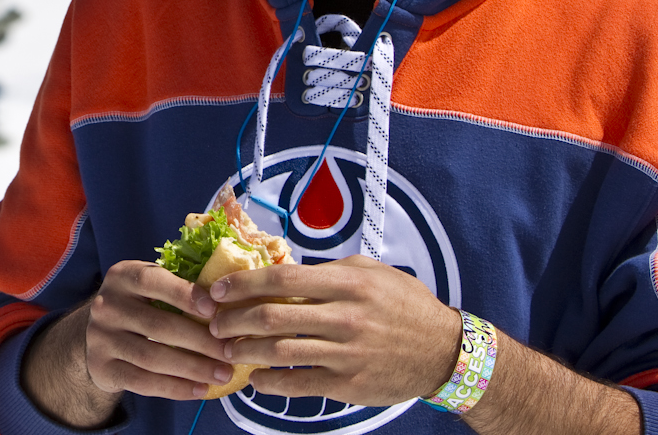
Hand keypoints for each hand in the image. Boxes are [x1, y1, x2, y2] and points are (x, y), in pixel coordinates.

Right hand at [84, 259, 235, 398]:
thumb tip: (229, 299)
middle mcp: (106, 305)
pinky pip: (143, 383)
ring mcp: (100, 338)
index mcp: (122, 276)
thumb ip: (179, 286)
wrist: (100, 336)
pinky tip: (200, 389)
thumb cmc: (140, 306)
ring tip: (222, 374)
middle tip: (230, 351)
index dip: (184, 294)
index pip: (153, 281)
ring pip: (152, 357)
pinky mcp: (102, 368)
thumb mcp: (150, 286)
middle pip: (158, 325)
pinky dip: (175, 388)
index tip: (214, 309)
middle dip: (200, 341)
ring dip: (193, 368)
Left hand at [208, 255, 460, 405]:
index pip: (281, 279)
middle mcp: (345, 317)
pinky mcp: (349, 385)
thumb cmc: (405, 305)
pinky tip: (256, 379)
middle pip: (272, 316)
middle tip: (213, 323)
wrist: (444, 351)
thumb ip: (329, 271)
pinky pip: (299, 384)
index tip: (218, 290)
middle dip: (233, 320)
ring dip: (245, 351)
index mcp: (347, 283)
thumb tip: (284, 271)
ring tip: (227, 349)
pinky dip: (270, 383)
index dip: (242, 284)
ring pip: (280, 352)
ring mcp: (346, 353)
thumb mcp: (371, 272)